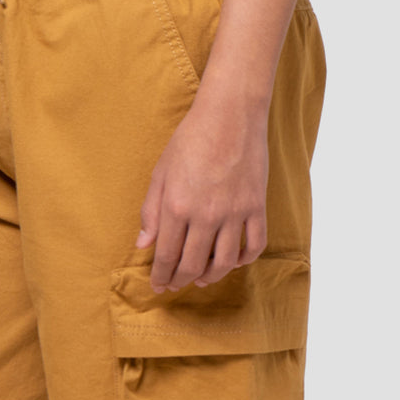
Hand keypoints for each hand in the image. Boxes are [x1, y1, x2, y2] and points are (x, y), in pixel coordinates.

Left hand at [136, 95, 269, 292]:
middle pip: (193, 264)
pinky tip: (233, 262)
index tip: (158, 285)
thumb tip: (143, 245)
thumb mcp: (161, 173)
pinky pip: (254, 245)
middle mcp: (207, 214)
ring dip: (211, 276)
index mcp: (178, 206)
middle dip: (181, 280)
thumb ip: (151, 212)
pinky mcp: (257, 206)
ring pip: (224, 262)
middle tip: (176, 284)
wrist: (230, 114)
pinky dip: (244, 260)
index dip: (161, 275)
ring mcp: (235, 212)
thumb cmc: (191, 139)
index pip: (167, 255)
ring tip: (201, 279)